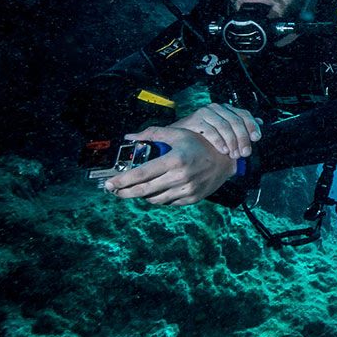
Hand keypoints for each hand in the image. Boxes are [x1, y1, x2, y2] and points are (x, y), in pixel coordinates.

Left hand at [105, 126, 236, 205]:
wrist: (227, 160)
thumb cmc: (201, 144)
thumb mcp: (178, 134)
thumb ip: (153, 134)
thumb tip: (129, 136)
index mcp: (175, 159)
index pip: (142, 174)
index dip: (122, 181)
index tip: (109, 184)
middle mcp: (180, 177)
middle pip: (143, 190)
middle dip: (124, 192)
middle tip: (113, 191)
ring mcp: (186, 190)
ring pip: (154, 199)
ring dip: (141, 195)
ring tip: (136, 189)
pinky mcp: (192, 198)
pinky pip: (167, 202)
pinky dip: (158, 198)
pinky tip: (155, 190)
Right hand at [172, 103, 260, 158]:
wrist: (177, 137)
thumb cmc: (203, 135)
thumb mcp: (224, 131)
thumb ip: (241, 126)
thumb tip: (260, 122)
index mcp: (226, 109)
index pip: (244, 114)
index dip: (252, 126)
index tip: (257, 138)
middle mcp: (217, 108)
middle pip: (236, 121)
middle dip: (243, 138)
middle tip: (245, 153)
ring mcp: (205, 113)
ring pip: (224, 126)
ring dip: (232, 142)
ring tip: (234, 155)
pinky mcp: (194, 120)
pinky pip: (210, 130)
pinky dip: (218, 141)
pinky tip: (223, 150)